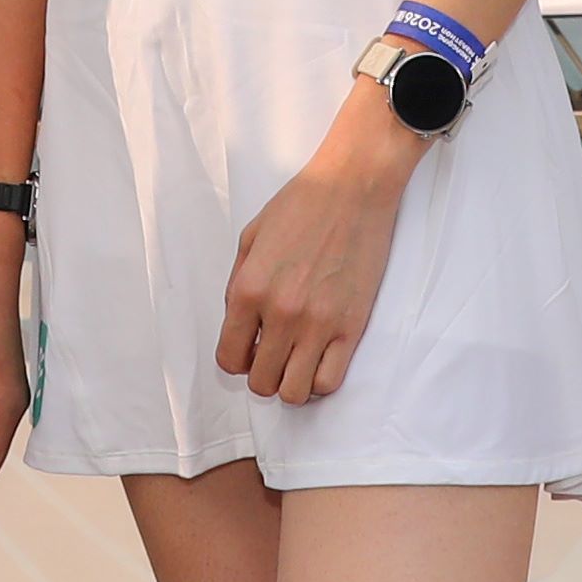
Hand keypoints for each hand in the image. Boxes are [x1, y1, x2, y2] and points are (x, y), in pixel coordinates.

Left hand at [214, 105, 415, 405]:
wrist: (352, 188)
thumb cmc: (301, 205)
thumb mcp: (251, 238)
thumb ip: (237, 285)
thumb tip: (239, 324)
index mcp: (250, 290)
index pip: (229, 358)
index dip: (236, 359)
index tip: (249, 348)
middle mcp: (281, 314)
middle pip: (261, 381)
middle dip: (262, 373)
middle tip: (273, 353)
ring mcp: (318, 324)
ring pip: (294, 392)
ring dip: (290, 383)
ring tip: (295, 360)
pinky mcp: (351, 327)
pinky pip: (329, 381)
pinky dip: (319, 380)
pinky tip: (318, 358)